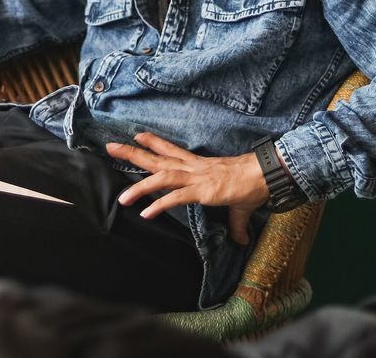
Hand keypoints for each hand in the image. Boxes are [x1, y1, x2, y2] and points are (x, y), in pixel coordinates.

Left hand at [108, 132, 268, 244]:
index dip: (154, 143)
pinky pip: (176, 198)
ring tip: (122, 198)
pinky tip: (146, 213)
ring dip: (140, 187)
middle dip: (133, 154)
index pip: (171, 150)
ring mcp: (196, 179)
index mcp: (198, 165)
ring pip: (161, 178)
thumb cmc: (252, 185)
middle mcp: (192, 168)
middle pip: (157, 159)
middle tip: (110, 147)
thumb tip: (242, 239)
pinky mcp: (202, 191)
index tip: (137, 136)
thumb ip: (235, 223)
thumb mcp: (238, 204)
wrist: (264, 175)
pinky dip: (160, 204)